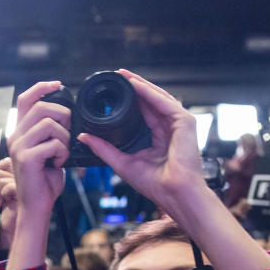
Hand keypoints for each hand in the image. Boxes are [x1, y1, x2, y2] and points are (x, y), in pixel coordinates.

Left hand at [0, 157, 19, 249]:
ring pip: (2, 177)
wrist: (9, 234)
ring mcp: (26, 187)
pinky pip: (7, 186)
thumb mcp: (1, 195)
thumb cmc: (6, 216)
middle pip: (5, 167)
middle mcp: (25, 181)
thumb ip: (0, 181)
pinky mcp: (24, 194)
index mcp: (22, 178)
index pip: (8, 162)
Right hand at [6, 82, 69, 223]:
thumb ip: (51, 133)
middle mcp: (15, 137)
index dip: (41, 87)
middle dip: (63, 116)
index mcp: (19, 133)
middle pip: (42, 108)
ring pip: (50, 124)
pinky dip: (63, 153)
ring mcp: (19, 147)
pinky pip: (54, 144)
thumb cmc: (44, 180)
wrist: (36, 205)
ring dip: (64, 138)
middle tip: (68, 134)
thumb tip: (67, 116)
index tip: (58, 84)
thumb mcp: (48, 151)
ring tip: (62, 153)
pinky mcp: (26, 158)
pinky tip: (57, 164)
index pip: (25, 99)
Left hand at [79, 70, 205, 219]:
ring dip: (141, 85)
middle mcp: (170, 128)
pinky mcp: (185, 122)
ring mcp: (179, 124)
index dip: (130, 99)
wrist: (173, 193)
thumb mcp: (122, 162)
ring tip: (124, 75)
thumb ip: (104, 148)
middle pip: (151, 100)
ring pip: (158, 97)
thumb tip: (84, 137)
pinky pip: (164, 102)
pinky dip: (149, 93)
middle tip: (118, 75)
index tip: (114, 91)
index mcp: (158, 136)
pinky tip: (136, 85)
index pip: (144, 111)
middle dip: (135, 86)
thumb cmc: (156, 184)